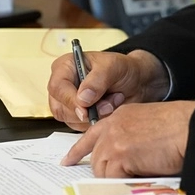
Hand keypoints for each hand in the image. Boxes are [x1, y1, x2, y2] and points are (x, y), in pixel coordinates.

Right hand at [48, 49, 170, 130]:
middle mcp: (63, 85)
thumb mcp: (113, 67)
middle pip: (60, 108)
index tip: (86, 109)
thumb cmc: (123, 69)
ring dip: (96, 116)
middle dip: (86, 111)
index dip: (70, 100)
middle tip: (108, 103)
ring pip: (71, 120)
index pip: (58, 87)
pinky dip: (98, 121)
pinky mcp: (78, 117)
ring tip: (112, 101)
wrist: (137, 83)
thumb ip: (97, 80)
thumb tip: (82, 98)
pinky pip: (81, 127)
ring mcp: (69, 102)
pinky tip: (110, 108)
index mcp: (65, 67)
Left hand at [61, 100, 194, 177]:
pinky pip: (113, 179)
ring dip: (118, 178)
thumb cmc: (182, 129)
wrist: (191, 128)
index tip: (68, 160)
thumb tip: (129, 160)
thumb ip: (134, 138)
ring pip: (103, 170)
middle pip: (96, 157)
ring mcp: (114, 140)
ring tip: (138, 177)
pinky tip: (140, 179)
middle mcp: (114, 126)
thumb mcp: (152, 126)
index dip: (79, 150)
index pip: (92, 134)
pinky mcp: (119, 155)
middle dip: (105, 172)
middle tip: (115, 180)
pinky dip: (124, 184)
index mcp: (122, 116)